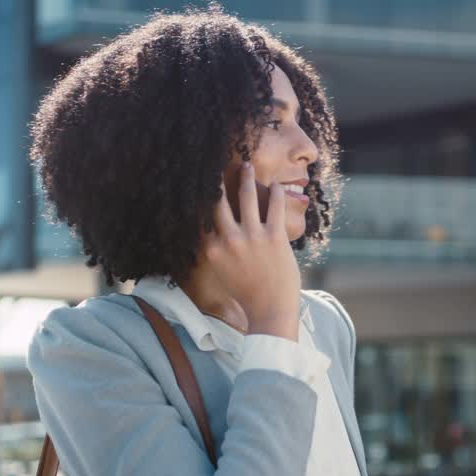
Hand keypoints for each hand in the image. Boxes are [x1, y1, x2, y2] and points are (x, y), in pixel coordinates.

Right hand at [204, 162, 299, 340]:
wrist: (270, 311)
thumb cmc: (247, 293)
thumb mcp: (222, 271)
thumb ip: (217, 250)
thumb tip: (214, 232)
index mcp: (211, 249)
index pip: (201, 216)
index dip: (200, 197)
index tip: (199, 182)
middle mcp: (228, 240)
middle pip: (218, 201)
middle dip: (216, 180)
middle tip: (216, 165)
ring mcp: (252, 237)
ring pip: (246, 196)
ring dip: (246, 177)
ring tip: (247, 166)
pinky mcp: (274, 236)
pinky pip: (274, 206)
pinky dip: (276, 192)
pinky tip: (276, 185)